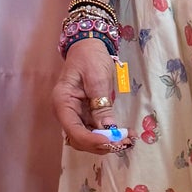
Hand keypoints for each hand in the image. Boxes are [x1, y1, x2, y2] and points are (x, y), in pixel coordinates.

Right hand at [52, 38, 131, 152]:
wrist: (89, 47)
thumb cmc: (90, 58)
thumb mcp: (97, 77)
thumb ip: (101, 103)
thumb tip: (108, 128)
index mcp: (63, 102)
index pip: (73, 130)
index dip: (92, 140)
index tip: (111, 141)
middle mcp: (66, 113)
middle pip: (80, 139)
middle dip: (101, 144)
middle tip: (124, 142)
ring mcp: (76, 115)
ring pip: (88, 138)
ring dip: (107, 142)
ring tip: (128, 139)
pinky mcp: (86, 115)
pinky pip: (96, 130)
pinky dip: (109, 135)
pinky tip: (125, 134)